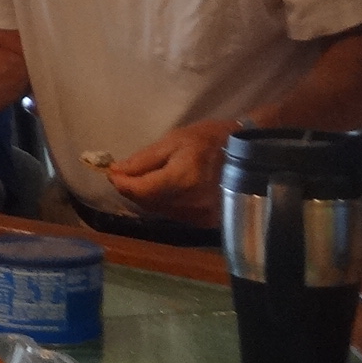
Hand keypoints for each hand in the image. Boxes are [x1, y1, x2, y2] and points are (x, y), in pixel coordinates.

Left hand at [106, 117, 239, 221]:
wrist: (250, 153)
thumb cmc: (211, 140)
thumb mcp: (175, 141)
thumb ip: (144, 159)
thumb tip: (116, 172)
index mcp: (182, 179)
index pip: (140, 190)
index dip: (121, 183)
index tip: (111, 173)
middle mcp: (190, 204)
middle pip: (147, 203)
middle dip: (132, 189)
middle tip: (125, 174)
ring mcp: (200, 216)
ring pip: (159, 211)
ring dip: (147, 197)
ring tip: (146, 180)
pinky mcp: (206, 222)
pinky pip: (174, 215)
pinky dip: (164, 203)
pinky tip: (166, 190)